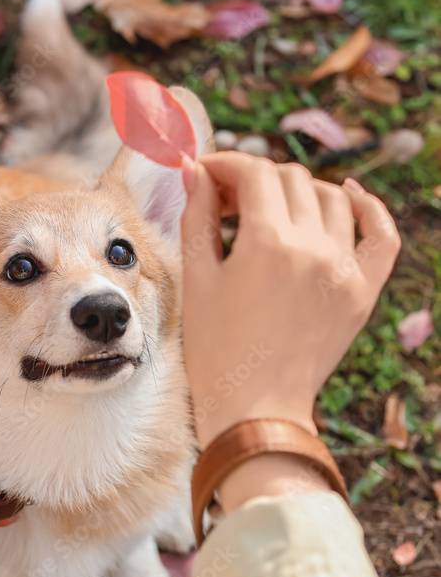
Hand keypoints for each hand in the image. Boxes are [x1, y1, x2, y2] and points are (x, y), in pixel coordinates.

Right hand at [180, 154, 399, 450]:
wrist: (255, 411)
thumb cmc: (216, 353)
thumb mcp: (197, 282)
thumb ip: (197, 219)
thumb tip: (196, 175)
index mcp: (268, 243)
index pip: (253, 173)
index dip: (225, 165)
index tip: (206, 176)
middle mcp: (314, 248)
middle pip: (290, 180)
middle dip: (253, 180)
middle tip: (226, 202)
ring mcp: (344, 270)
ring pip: (331, 198)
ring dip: (297, 193)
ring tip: (270, 213)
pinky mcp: (361, 293)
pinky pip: (381, 235)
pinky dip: (368, 208)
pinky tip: (348, 197)